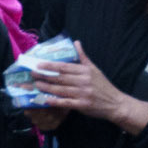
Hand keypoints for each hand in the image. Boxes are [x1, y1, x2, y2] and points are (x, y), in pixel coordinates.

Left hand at [31, 44, 147, 132]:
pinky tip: (46, 99)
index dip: (50, 65)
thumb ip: (83, 56)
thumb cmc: (103, 85)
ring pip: (61, 89)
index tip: (38, 64)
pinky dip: (56, 101)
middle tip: (32, 74)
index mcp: (85, 70)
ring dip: (46, 87)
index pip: (64, 66)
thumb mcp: (94, 68)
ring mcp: (82, 93)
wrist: (114, 103)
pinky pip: (66, 102)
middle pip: (60, 77)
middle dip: (44, 75)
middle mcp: (83, 81)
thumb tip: (76, 42)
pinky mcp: (82, 105)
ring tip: (36, 85)